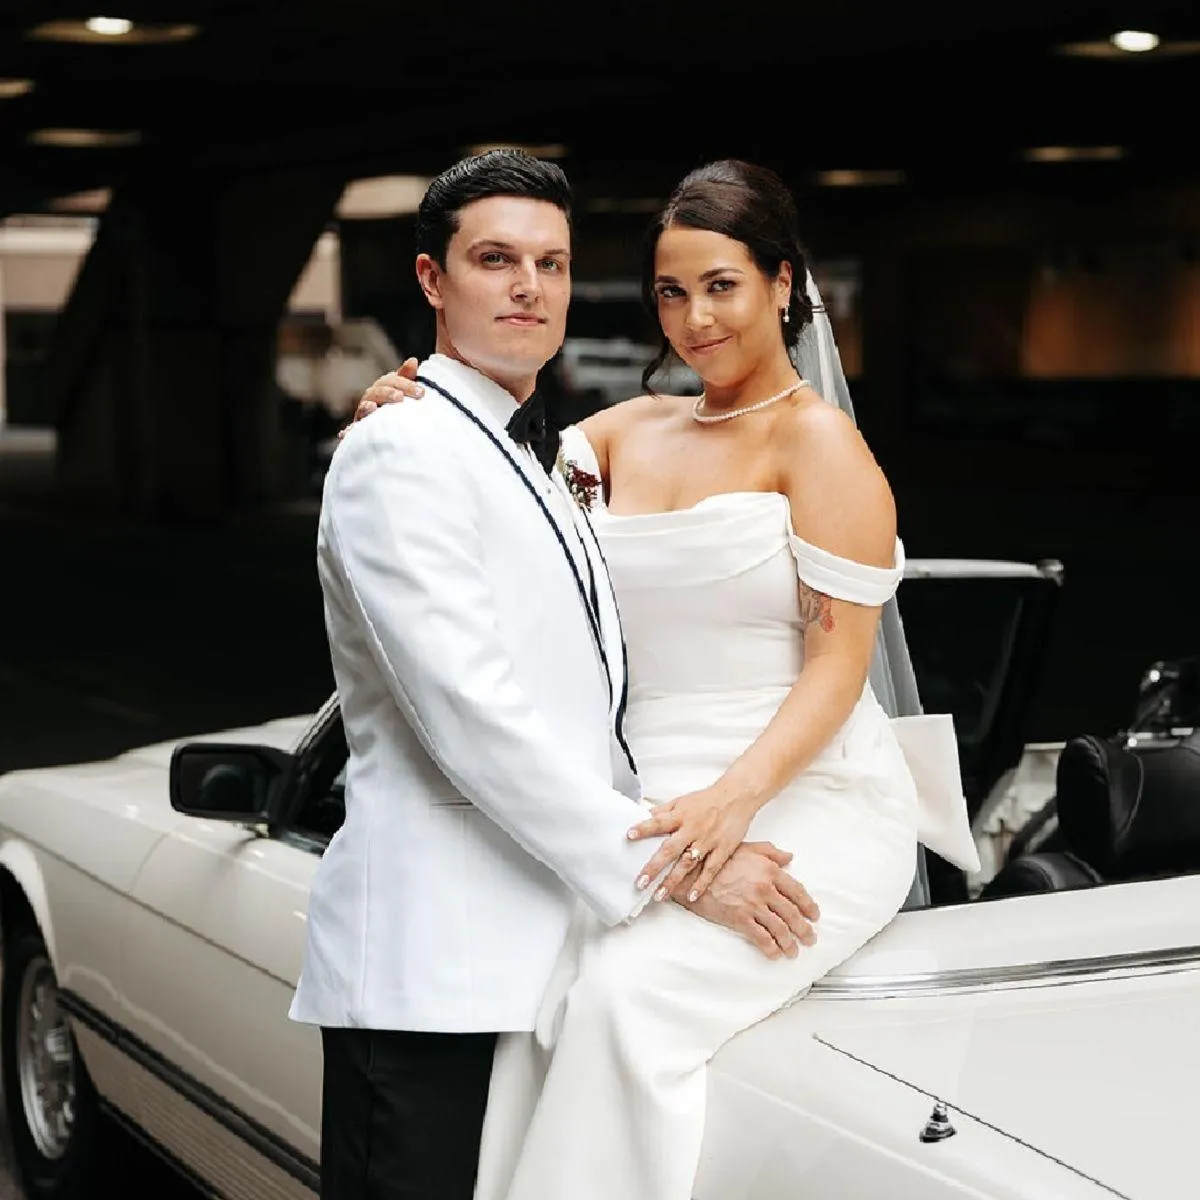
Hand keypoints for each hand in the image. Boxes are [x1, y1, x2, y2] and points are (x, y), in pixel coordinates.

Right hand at [337, 358, 423, 439]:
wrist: (392, 427)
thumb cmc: (399, 404)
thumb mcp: (405, 390)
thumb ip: (407, 376)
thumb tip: (413, 361)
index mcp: (384, 387)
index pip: (392, 381)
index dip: (406, 385)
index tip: (421, 392)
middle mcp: (372, 398)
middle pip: (377, 392)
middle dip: (388, 393)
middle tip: (400, 397)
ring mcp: (364, 413)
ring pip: (364, 408)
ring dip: (366, 408)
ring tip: (372, 407)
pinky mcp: (359, 429)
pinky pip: (352, 430)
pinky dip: (349, 431)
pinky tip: (346, 433)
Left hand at [628, 784, 756, 903]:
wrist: (737, 796)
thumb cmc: (707, 799)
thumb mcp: (682, 800)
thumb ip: (664, 810)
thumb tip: (644, 814)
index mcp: (681, 816)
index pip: (658, 822)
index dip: (644, 828)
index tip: (629, 835)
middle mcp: (692, 829)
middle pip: (670, 849)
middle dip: (654, 867)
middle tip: (640, 882)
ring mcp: (707, 841)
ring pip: (687, 863)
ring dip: (673, 880)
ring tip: (660, 895)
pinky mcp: (722, 850)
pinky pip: (710, 869)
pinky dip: (701, 883)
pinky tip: (692, 896)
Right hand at [680, 842, 819, 959]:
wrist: (693, 873)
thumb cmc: (719, 859)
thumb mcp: (747, 848)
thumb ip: (771, 852)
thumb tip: (789, 857)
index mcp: (769, 870)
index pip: (797, 891)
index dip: (809, 906)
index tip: (814, 915)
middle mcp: (765, 888)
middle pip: (792, 913)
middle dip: (804, 930)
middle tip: (809, 938)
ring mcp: (753, 904)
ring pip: (779, 928)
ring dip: (790, 943)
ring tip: (794, 951)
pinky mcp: (740, 919)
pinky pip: (761, 937)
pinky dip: (770, 948)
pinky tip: (774, 954)